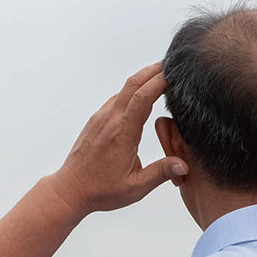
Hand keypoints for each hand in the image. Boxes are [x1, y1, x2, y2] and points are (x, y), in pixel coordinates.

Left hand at [48, 62, 188, 217]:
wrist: (71, 189)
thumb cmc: (102, 190)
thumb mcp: (136, 187)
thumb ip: (160, 173)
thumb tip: (184, 166)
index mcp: (122, 134)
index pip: (142, 98)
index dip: (159, 82)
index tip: (175, 73)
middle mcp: (110, 120)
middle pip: (132, 84)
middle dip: (153, 71)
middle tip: (172, 65)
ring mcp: (101, 118)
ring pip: (123, 89)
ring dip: (142, 80)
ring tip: (161, 78)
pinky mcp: (96, 121)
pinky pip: (116, 99)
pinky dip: (131, 92)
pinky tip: (141, 98)